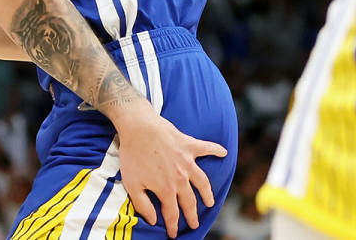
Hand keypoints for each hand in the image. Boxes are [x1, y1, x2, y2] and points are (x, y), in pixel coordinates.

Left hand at [109, 105, 226, 237]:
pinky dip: (215, 150)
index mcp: (166, 189)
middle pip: (189, 201)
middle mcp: (180, 178)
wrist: (138, 127)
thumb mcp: (131, 184)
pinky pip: (206, 148)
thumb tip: (153, 220)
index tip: (173, 234)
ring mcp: (187, 162)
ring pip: (202, 182)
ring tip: (210, 202)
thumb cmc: (132, 155)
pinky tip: (223, 153)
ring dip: (207, 193)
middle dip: (192, 215)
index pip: (172, 213)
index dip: (173, 225)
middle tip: (194, 223)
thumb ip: (143, 205)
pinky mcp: (188, 145)